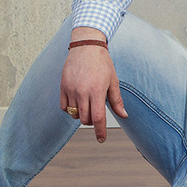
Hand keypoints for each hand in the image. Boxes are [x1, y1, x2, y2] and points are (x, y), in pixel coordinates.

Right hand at [60, 28, 126, 142]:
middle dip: (92, 121)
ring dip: (81, 115)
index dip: (100, 131)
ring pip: (74, 114)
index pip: (98, 118)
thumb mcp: (113, 81)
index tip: (101, 139)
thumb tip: (124, 115)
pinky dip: (70, 109)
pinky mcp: (62, 86)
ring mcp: (71, 89)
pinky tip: (77, 103)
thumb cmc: (102, 63)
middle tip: (96, 113)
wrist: (86, 47)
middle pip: (85, 119)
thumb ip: (116, 100)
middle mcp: (82, 92)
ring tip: (87, 105)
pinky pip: (64, 107)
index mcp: (97, 92)